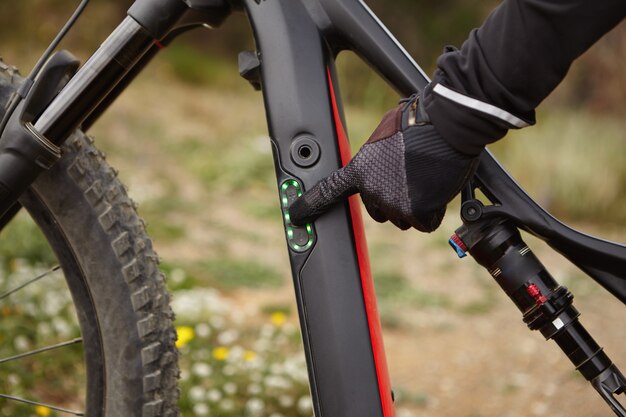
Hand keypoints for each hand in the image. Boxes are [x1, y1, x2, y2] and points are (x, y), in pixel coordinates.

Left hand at [289, 92, 479, 231]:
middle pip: (379, 211)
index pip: (328, 191)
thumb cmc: (418, 122)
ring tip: (426, 179)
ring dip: (415, 206)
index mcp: (359, 169)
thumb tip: (379, 163)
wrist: (446, 126)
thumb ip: (375, 157)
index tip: (296, 215)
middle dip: (395, 201)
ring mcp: (393, 203)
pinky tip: (436, 189)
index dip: (310, 205)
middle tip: (411, 179)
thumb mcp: (384, 135)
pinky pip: (425, 222)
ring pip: (403, 219)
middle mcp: (371, 190)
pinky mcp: (417, 211)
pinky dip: (433, 211)